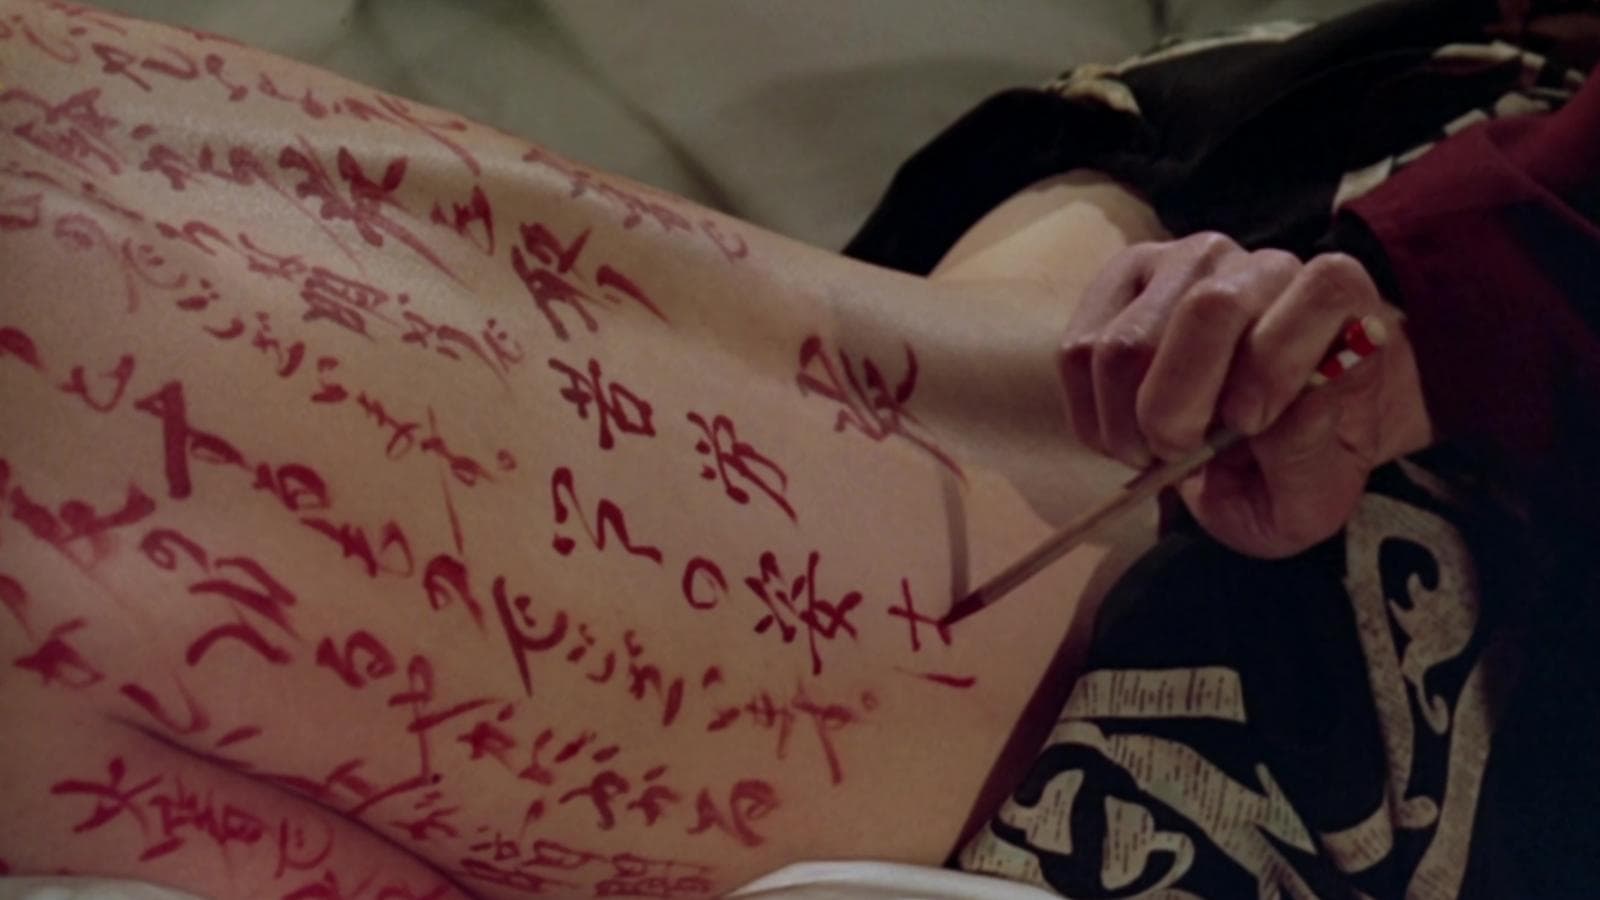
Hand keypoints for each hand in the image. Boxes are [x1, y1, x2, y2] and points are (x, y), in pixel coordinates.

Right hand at [1058, 232, 1433, 557]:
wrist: (1254, 452)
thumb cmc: (1293, 466)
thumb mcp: (1317, 493)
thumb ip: (1310, 457)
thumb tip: (1285, 413)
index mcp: (1340, 304)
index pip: (1325, 290)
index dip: (1279, 362)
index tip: (1247, 426)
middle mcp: (1266, 266)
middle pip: (1209, 310)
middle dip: (1177, 407)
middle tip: (1178, 454)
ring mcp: (1187, 264)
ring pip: (1127, 341)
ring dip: (1126, 422)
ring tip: (1152, 451)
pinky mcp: (1124, 280)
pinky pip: (1079, 350)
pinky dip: (1092, 415)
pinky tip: (1124, 433)